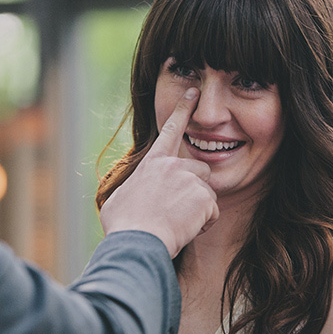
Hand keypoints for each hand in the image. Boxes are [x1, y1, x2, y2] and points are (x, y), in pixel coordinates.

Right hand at [99, 88, 218, 257]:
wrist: (137, 241)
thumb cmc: (124, 224)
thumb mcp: (120, 198)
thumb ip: (135, 188)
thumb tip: (132, 194)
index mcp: (153, 162)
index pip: (171, 130)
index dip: (183, 109)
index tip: (194, 92)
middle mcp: (173, 166)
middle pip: (200, 170)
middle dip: (195, 189)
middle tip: (177, 210)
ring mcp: (190, 180)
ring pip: (207, 194)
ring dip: (197, 210)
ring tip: (177, 222)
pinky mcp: (203, 198)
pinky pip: (212, 213)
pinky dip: (202, 224)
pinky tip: (184, 229)